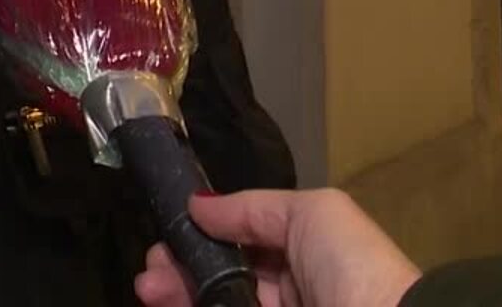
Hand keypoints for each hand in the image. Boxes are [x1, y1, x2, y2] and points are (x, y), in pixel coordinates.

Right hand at [135, 189, 420, 306]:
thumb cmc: (352, 268)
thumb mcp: (311, 214)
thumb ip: (250, 208)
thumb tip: (197, 204)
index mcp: (301, 255)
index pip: (239, 246)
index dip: (200, 239)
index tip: (166, 238)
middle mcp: (284, 293)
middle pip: (219, 279)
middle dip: (178, 269)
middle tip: (150, 272)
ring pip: (214, 303)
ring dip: (176, 294)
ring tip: (149, 290)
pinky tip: (167, 302)